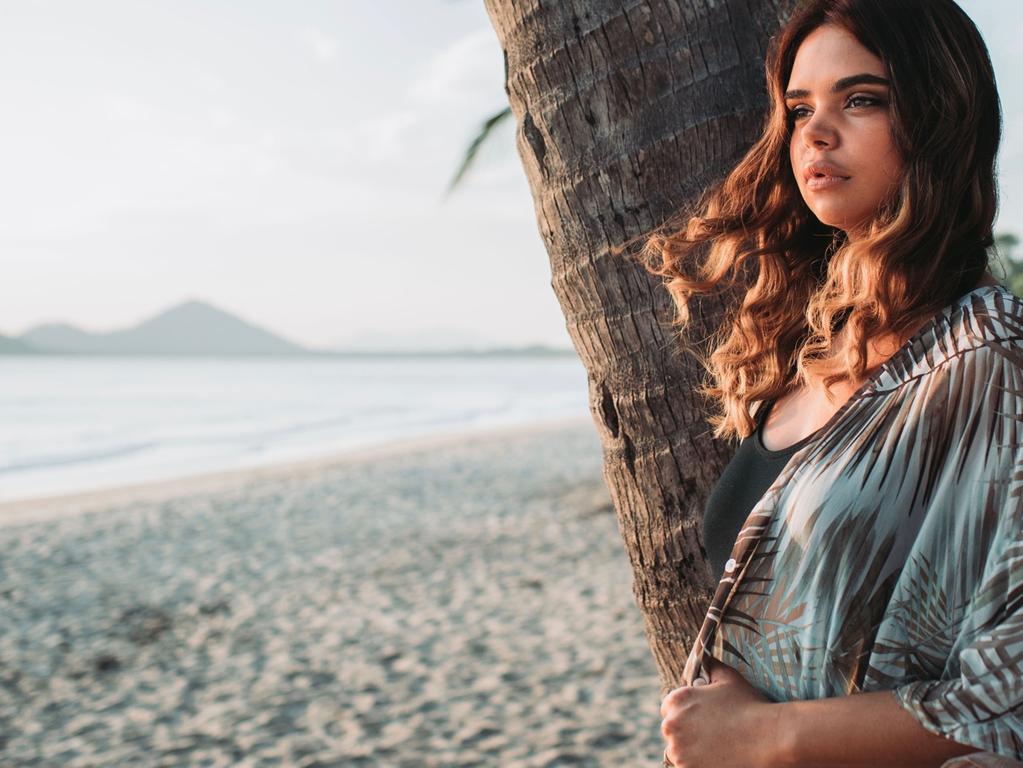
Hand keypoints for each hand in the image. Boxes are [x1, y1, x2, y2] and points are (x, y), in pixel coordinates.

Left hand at [660, 655, 779, 767]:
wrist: (769, 737)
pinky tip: (717, 758)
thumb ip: (711, 667)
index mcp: (676, 700)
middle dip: (687, 732)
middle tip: (711, 735)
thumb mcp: (728, 678)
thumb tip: (705, 660)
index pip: (668, 709)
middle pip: (672, 731)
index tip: (701, 720)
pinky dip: (698, 764)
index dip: (686, 714)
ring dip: (690, 751)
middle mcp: (672, 725)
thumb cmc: (749, 706)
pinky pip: (686, 767)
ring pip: (678, 752)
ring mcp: (678, 750)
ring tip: (715, 748)